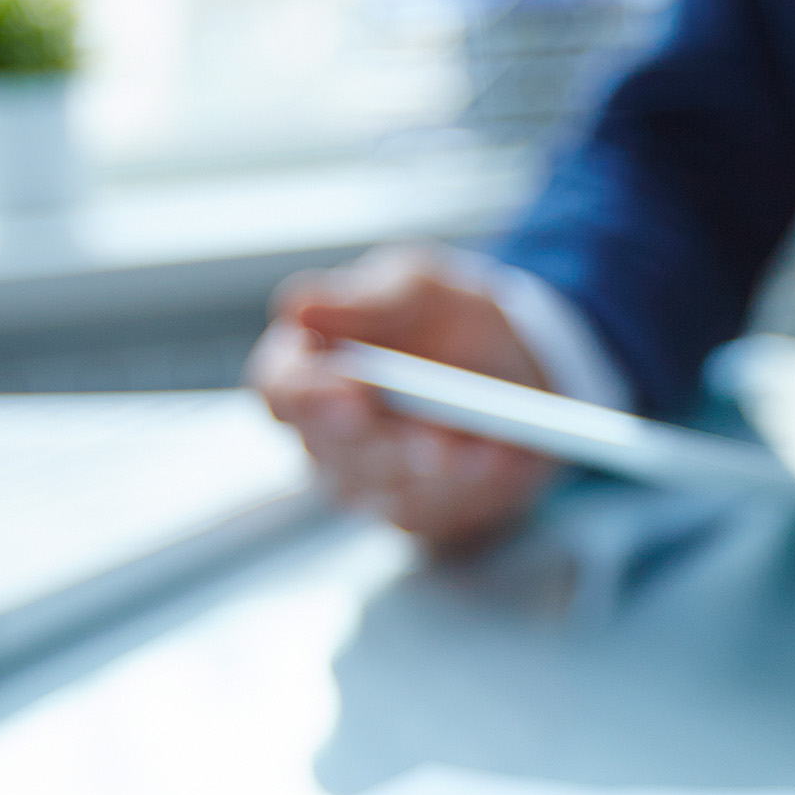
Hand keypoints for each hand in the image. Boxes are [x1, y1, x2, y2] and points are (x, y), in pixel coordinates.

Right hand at [246, 246, 558, 549]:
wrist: (515, 370)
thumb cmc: (448, 320)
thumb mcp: (420, 285)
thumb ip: (366, 298)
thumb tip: (304, 308)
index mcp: (307, 363)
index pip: (280, 387)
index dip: (308, 393)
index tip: (351, 390)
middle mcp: (322, 429)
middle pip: (334, 448)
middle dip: (389, 442)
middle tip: (434, 439)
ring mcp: (361, 476)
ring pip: (385, 484)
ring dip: (439, 468)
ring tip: (486, 448)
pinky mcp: (407, 508)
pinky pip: (431, 508)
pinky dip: (473, 484)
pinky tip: (501, 460)